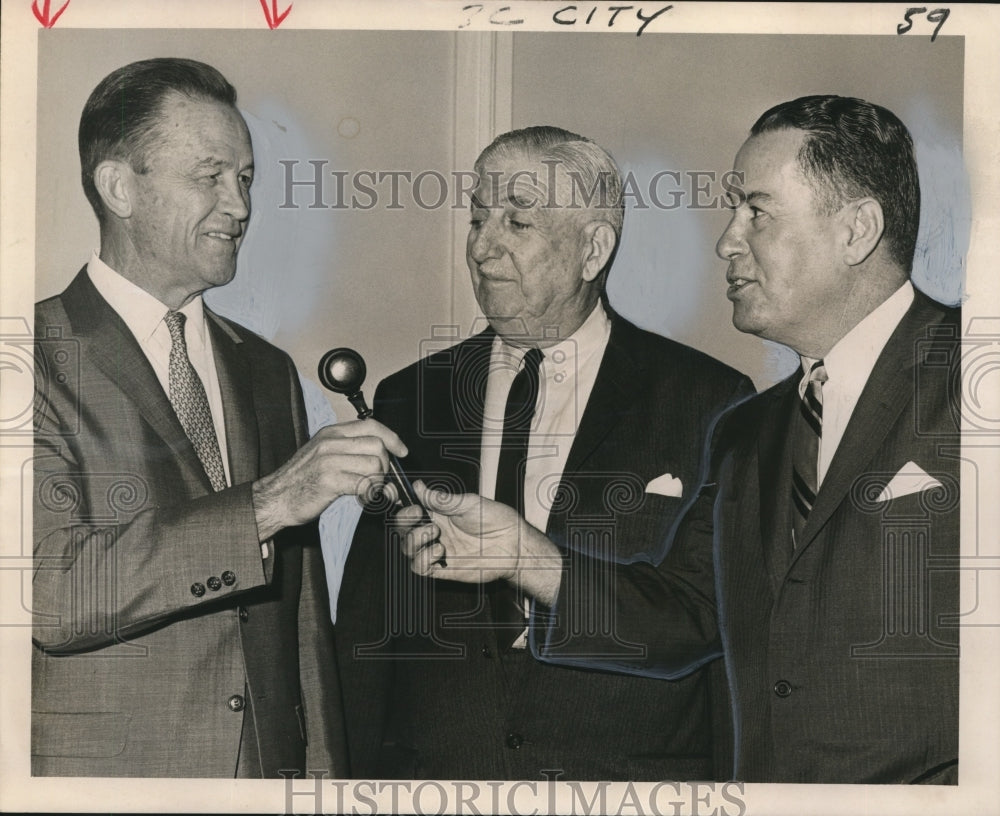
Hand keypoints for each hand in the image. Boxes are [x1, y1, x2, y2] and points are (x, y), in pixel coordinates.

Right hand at [252, 420, 406, 540]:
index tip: (401, 451)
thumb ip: (348, 449)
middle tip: (378, 479)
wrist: (275, 498)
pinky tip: (361, 498)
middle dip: (385, 465)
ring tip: (367, 490)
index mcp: (331, 433)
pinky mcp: (329, 481)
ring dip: (378, 482)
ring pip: (374, 465)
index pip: (371, 425)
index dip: (392, 438)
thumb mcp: (322, 454)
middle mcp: (330, 443)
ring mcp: (329, 461)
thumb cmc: (300, 480)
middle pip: (377, 445)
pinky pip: (364, 484)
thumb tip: (380, 454)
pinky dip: (369, 494)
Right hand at [396, 481, 562, 604]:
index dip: (396, 500)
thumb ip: (442, 499)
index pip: (409, 505)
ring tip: (434, 534)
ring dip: (414, 539)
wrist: (512, 544)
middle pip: (401, 527)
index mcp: (438, 511)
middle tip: (419, 514)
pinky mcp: (442, 568)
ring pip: (406, 548)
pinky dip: (422, 559)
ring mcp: (436, 549)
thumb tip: (418, 486)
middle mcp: (434, 530)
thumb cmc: (496, 519)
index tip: (390, 492)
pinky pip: (418, 567)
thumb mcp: (469, 503)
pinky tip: (439, 551)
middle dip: (403, 520)